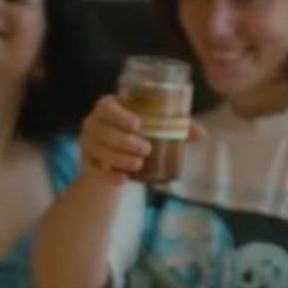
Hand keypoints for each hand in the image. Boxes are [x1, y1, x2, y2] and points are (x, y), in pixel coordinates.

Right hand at [78, 95, 204, 185]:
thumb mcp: (155, 127)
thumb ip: (177, 127)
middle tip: (146, 149)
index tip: (137, 124)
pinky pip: (94, 170)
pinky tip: (122, 180)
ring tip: (138, 164)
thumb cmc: (138, 134)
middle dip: (123, 141)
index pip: (106, 107)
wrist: (114, 157)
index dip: (119, 115)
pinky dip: (108, 176)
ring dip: (118, 158)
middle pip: (103, 131)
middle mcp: (93, 124)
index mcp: (108, 108)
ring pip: (98, 150)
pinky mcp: (87, 163)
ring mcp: (88, 144)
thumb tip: (201, 133)